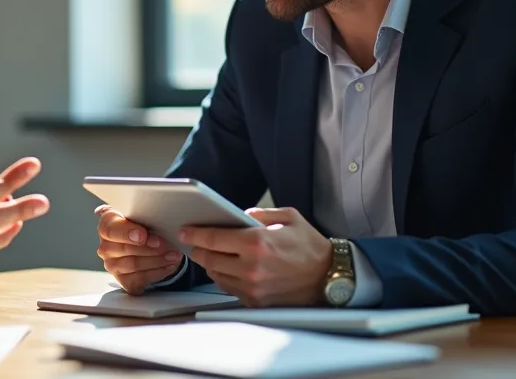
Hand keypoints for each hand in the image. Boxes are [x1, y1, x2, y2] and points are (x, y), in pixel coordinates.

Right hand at [95, 205, 183, 293]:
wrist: (148, 242)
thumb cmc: (143, 225)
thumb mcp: (143, 215)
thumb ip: (143, 215)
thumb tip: (157, 217)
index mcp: (107, 224)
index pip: (110, 229)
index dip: (126, 233)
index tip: (143, 235)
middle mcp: (106, 246)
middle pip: (125, 249)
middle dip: (149, 247)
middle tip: (166, 244)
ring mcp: (112, 265)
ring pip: (134, 264)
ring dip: (157, 260)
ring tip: (173, 254)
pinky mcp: (123, 280)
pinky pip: (140, 279)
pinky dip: (157, 272)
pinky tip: (168, 265)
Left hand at [180, 207, 331, 306]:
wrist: (330, 278)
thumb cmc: (311, 247)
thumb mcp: (289, 218)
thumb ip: (261, 213)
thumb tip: (239, 215)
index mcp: (257, 243)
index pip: (213, 238)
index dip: (195, 234)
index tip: (185, 231)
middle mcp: (252, 268)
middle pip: (209, 259)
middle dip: (198, 249)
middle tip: (194, 242)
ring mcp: (253, 288)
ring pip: (216, 275)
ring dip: (209, 264)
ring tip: (210, 254)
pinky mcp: (256, 301)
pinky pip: (229, 289)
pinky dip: (223, 278)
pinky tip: (226, 269)